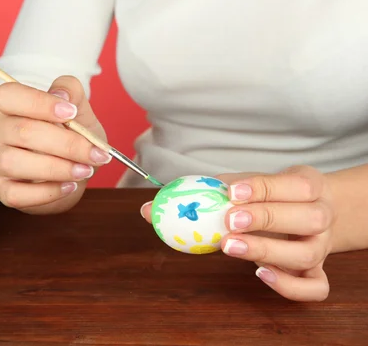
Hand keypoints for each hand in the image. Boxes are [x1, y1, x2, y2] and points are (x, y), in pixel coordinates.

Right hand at [0, 75, 110, 213]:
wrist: (72, 172)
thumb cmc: (71, 136)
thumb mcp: (78, 111)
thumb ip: (72, 92)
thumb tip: (62, 94)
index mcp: (11, 106)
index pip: (9, 95)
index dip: (39, 103)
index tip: (72, 113)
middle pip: (20, 131)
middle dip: (64, 143)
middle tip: (95, 153)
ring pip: (12, 162)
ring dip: (55, 168)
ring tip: (84, 171)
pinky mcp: (3, 191)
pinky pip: (16, 194)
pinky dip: (47, 192)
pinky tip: (70, 186)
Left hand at [140, 165, 335, 301]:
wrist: (308, 209)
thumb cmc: (268, 195)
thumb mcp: (245, 184)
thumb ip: (205, 190)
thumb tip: (151, 209)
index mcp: (309, 186)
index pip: (296, 184)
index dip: (263, 188)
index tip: (230, 192)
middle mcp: (321, 217)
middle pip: (309, 218)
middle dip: (266, 217)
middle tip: (229, 221)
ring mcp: (320, 248)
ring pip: (307, 254)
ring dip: (268, 250)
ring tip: (230, 246)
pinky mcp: (316, 272)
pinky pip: (315, 287)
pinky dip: (289, 285)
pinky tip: (259, 274)